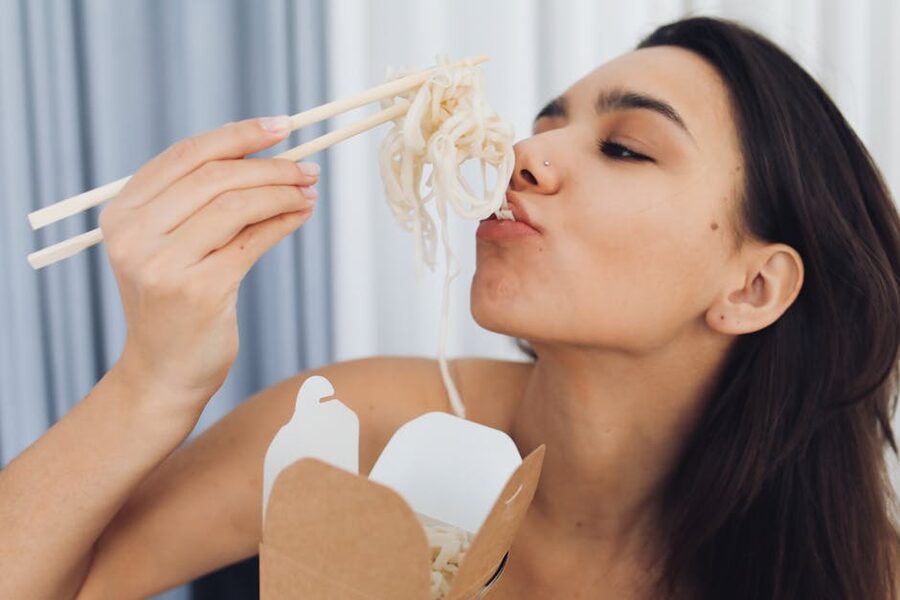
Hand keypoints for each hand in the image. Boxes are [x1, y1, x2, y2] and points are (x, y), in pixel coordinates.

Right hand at [100, 116, 318, 420]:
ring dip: (283, 193)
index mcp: (123, 214)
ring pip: (237, 205)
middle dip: (271, 167)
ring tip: (309, 191)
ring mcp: (164, 264)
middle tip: (308, 168)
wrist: (163, 372)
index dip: (238, 135)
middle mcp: (136, 235)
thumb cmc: (174, 304)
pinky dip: (284, 221)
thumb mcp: (168, 247)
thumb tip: (259, 154)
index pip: (186, 155)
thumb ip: (196, 203)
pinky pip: (253, 240)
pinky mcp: (199, 290)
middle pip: (216, 176)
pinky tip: (301, 215)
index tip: (282, 126)